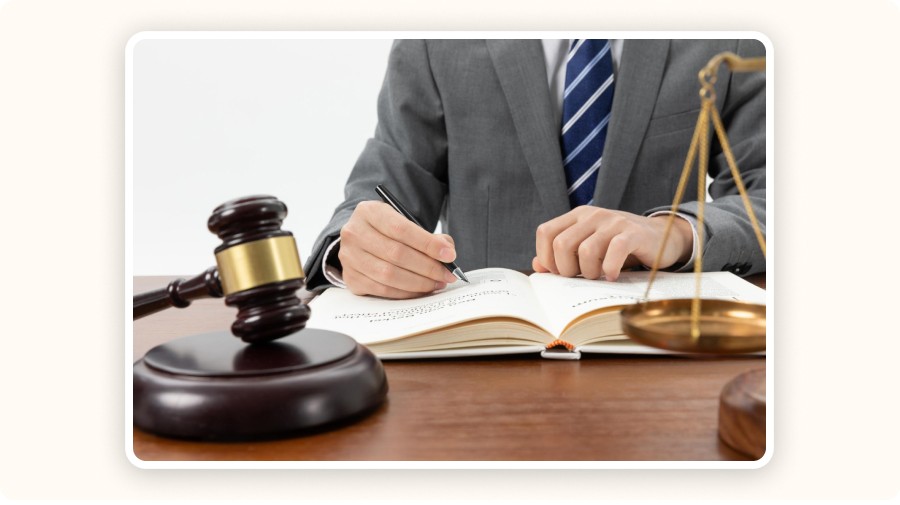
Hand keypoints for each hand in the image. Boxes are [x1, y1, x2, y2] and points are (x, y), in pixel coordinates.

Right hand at [338, 201, 458, 298]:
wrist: (361, 239)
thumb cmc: (387, 231)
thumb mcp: (404, 222)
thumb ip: (428, 236)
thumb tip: (447, 252)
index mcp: (369, 212)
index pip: (402, 229)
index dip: (428, 244)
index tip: (449, 255)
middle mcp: (354, 233)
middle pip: (396, 254)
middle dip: (428, 267)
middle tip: (447, 274)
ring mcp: (349, 257)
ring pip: (389, 275)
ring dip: (419, 282)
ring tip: (437, 282)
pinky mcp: (350, 278)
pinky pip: (382, 290)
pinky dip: (406, 292)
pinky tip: (420, 289)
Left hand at [532, 206, 692, 280]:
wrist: (661, 238)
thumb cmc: (619, 248)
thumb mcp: (588, 248)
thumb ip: (562, 256)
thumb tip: (537, 266)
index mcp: (577, 216)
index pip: (545, 233)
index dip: (547, 257)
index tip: (561, 272)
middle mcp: (592, 215)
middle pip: (561, 244)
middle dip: (567, 269)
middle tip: (582, 277)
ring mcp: (613, 222)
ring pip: (585, 250)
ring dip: (589, 272)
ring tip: (599, 275)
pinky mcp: (633, 233)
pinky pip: (614, 251)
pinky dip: (610, 269)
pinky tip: (613, 275)